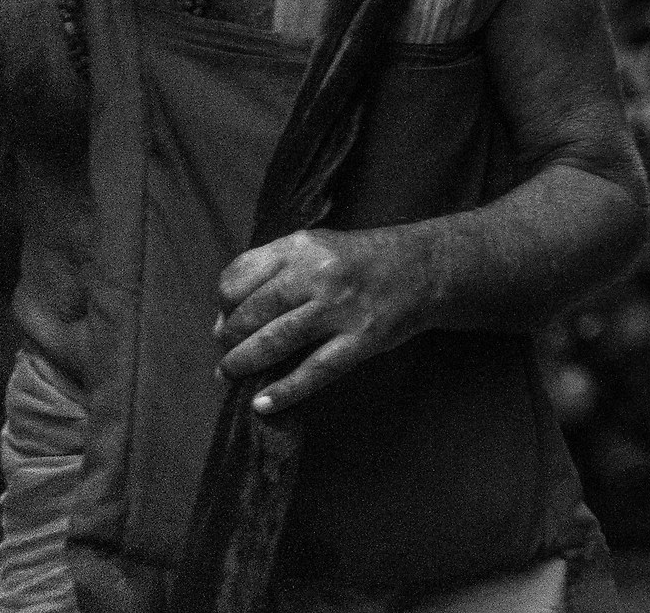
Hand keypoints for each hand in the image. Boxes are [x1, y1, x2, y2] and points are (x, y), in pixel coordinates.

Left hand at [214, 227, 436, 415]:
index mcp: (301, 246)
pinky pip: (314, 370)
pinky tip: (262, 404)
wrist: (427, 267)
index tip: (227, 319)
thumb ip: (271, 273)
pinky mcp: (361, 338)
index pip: (237, 279)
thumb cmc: (361, 261)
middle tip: (227, 354)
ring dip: (243, 365)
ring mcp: (341, 307)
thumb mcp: (316, 247)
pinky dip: (284, 391)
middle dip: (229, 340)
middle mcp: (318, 273)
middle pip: (250, 314)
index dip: (224, 305)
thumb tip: (223, 323)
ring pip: (275, 342)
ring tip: (231, 376)